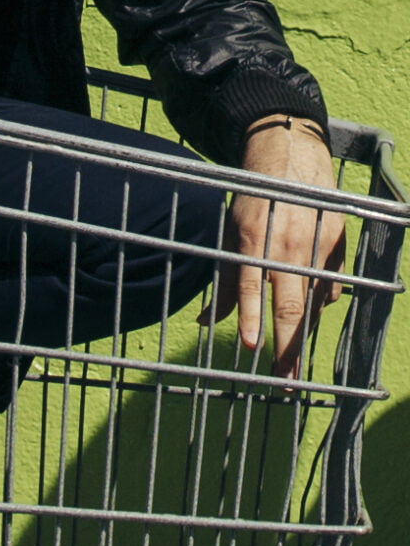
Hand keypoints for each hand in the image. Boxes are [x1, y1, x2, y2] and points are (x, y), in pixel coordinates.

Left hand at [211, 120, 345, 375]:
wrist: (295, 163)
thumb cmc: (254, 204)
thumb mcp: (230, 235)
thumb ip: (224, 281)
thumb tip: (206, 323)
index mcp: (255, 240)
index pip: (251, 286)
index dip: (252, 318)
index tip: (251, 347)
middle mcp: (289, 246)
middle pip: (291, 306)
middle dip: (287, 347)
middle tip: (285, 382)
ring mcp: (318, 247)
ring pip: (314, 303)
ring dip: (302, 333)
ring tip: (291, 363)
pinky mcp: (338, 247)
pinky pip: (330, 288)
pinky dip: (319, 305)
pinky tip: (310, 316)